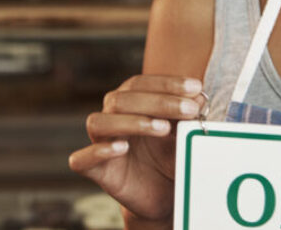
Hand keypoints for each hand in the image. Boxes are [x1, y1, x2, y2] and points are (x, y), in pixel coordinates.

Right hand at [68, 75, 204, 222]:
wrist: (164, 196)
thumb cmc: (170, 158)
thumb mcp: (184, 135)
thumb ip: (188, 116)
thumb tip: (199, 97)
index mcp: (128, 103)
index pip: (140, 84)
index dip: (167, 83)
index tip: (195, 88)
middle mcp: (110, 118)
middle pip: (121, 99)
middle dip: (159, 101)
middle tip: (190, 110)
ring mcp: (100, 143)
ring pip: (98, 122)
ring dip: (131, 121)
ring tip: (163, 128)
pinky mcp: (94, 171)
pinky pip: (82, 159)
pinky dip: (99, 151)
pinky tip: (121, 148)